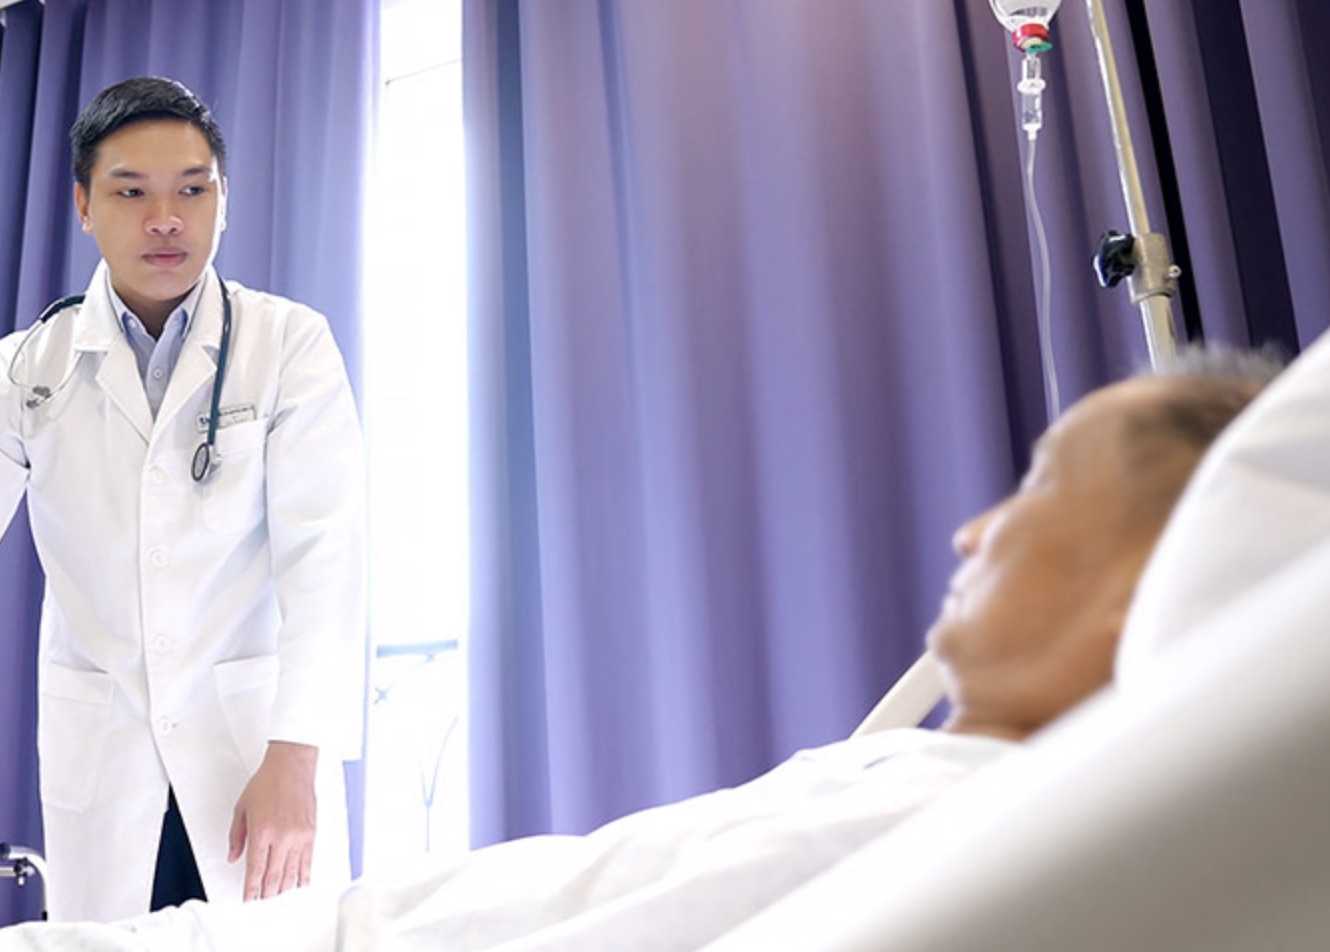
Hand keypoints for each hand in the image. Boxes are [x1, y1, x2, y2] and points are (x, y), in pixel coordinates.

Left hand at [227, 741, 318, 900]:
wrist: (291, 766)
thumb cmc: (267, 781)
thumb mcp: (242, 808)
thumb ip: (236, 835)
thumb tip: (233, 856)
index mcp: (261, 832)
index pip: (255, 870)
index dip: (251, 888)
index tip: (249, 896)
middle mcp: (281, 837)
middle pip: (274, 876)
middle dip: (267, 892)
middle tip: (262, 898)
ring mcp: (298, 836)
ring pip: (292, 872)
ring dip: (284, 887)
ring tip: (277, 893)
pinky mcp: (311, 832)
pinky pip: (308, 860)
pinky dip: (303, 875)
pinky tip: (300, 882)